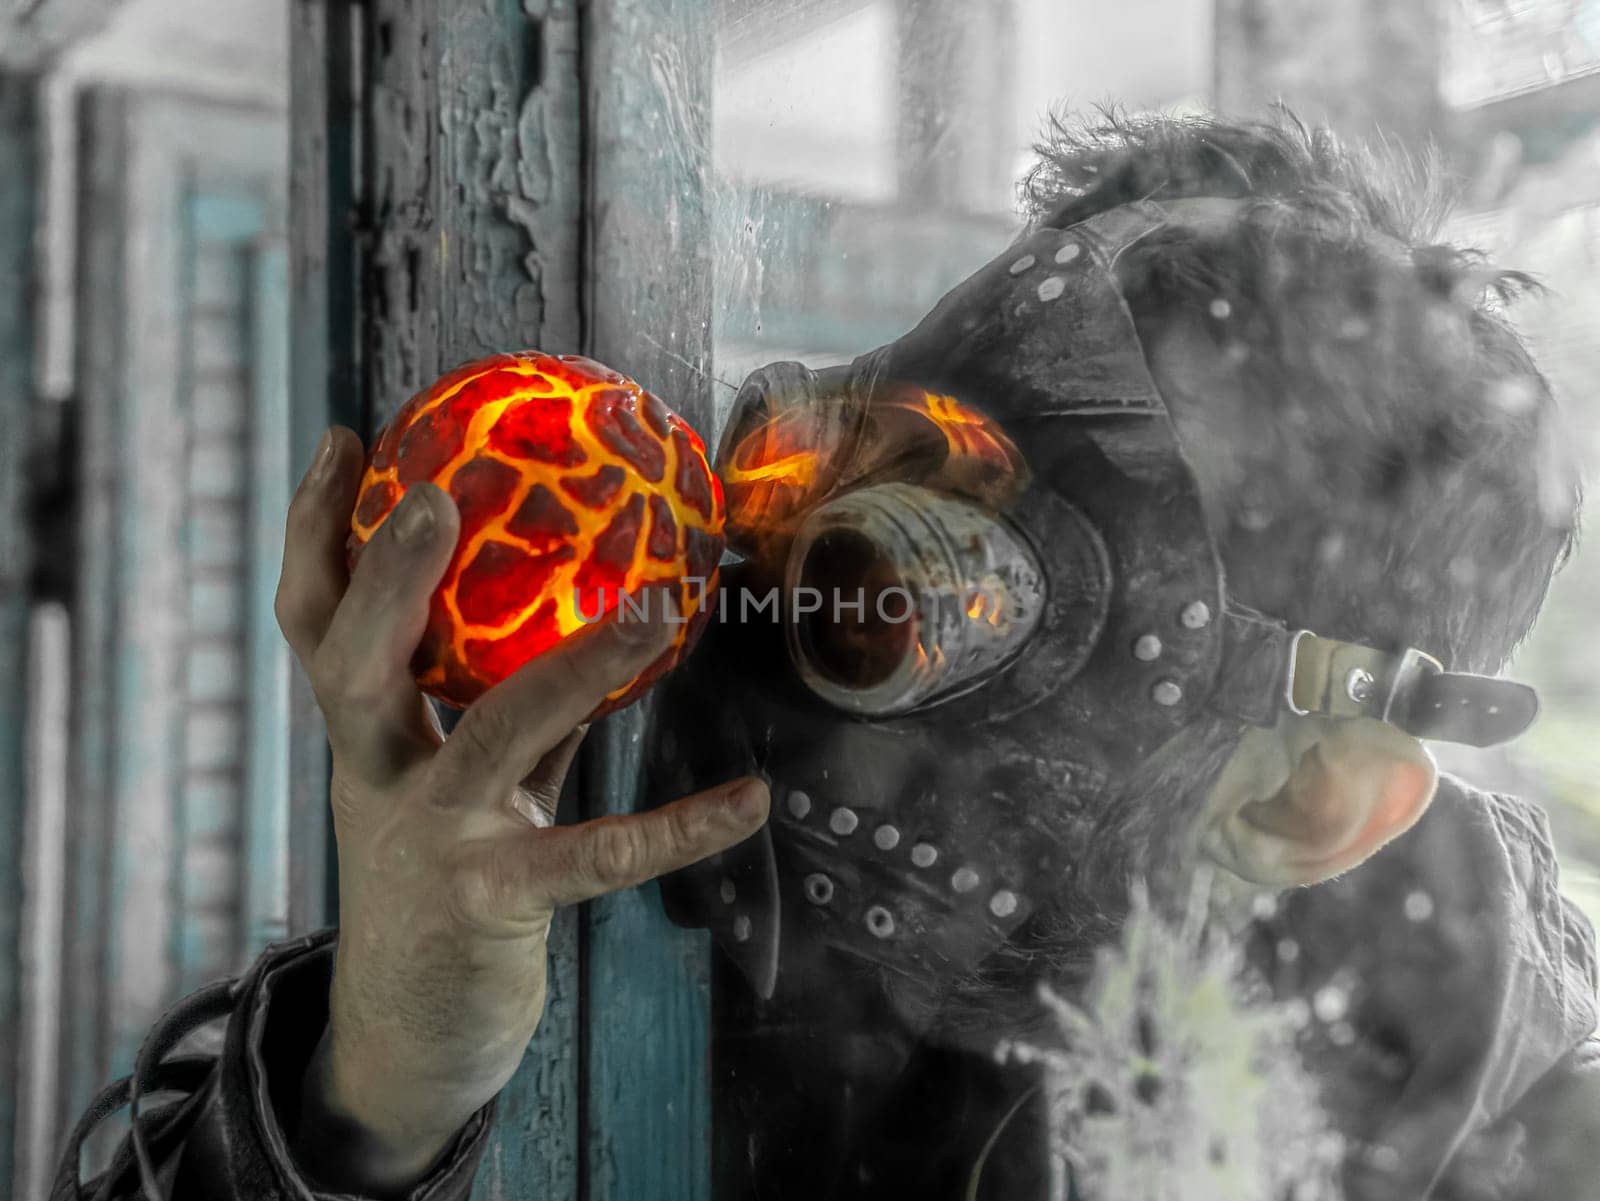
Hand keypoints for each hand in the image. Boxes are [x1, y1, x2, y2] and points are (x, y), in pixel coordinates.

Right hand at [273, 427, 768, 1192]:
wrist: (408, 1034)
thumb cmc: (444, 876)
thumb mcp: (455, 781)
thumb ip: (499, 702)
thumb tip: (593, 605)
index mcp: (364, 738)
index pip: (317, 622)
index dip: (316, 531)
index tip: (348, 439)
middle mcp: (378, 780)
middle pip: (355, 668)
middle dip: (387, 581)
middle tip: (431, 496)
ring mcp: (430, 842)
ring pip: (492, 737)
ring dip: (572, 667)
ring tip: (651, 606)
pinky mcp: (493, 904)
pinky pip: (600, 853)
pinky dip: (682, 825)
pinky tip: (754, 798)